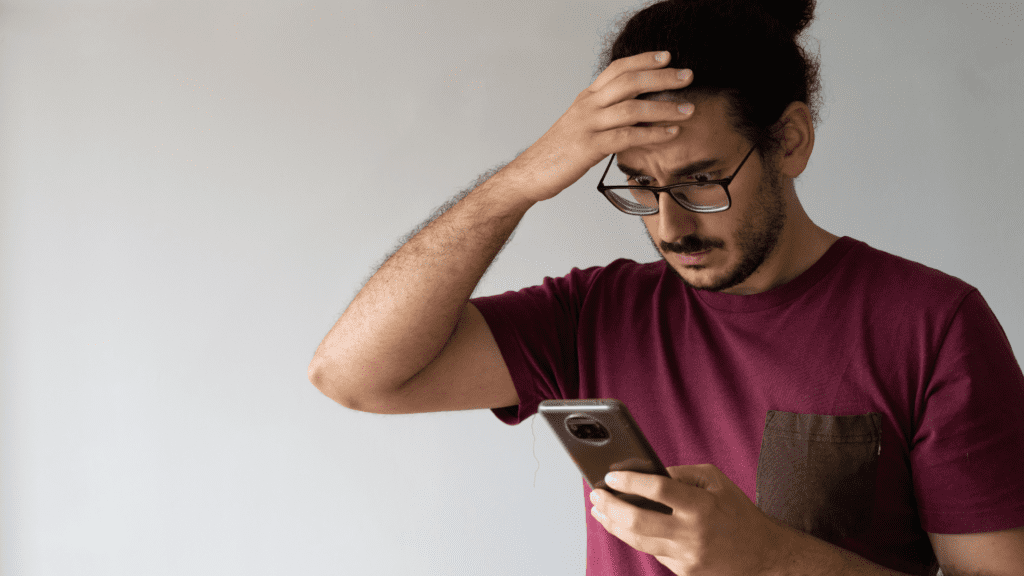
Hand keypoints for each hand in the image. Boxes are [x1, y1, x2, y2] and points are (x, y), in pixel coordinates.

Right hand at [503, 51, 695, 203]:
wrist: (530, 173)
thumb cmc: (558, 153)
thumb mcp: (582, 126)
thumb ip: (604, 116)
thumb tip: (635, 115)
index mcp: (587, 98)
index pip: (617, 69)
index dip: (643, 60)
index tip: (667, 57)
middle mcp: (588, 106)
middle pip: (629, 81)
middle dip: (661, 77)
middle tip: (687, 76)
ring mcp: (588, 125)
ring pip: (632, 108)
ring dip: (664, 107)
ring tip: (688, 110)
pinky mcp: (589, 147)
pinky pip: (627, 137)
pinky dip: (652, 134)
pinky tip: (670, 134)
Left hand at [589, 464, 785, 575]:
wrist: (763, 554)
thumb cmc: (736, 511)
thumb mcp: (715, 481)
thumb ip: (681, 474)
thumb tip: (646, 473)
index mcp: (701, 505)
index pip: (657, 489)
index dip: (629, 481)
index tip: (610, 476)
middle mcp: (692, 533)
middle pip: (638, 521)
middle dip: (610, 507)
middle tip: (596, 494)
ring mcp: (687, 556)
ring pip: (638, 541)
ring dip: (613, 524)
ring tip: (600, 511)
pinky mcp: (685, 572)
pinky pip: (653, 552)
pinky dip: (637, 538)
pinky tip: (624, 526)